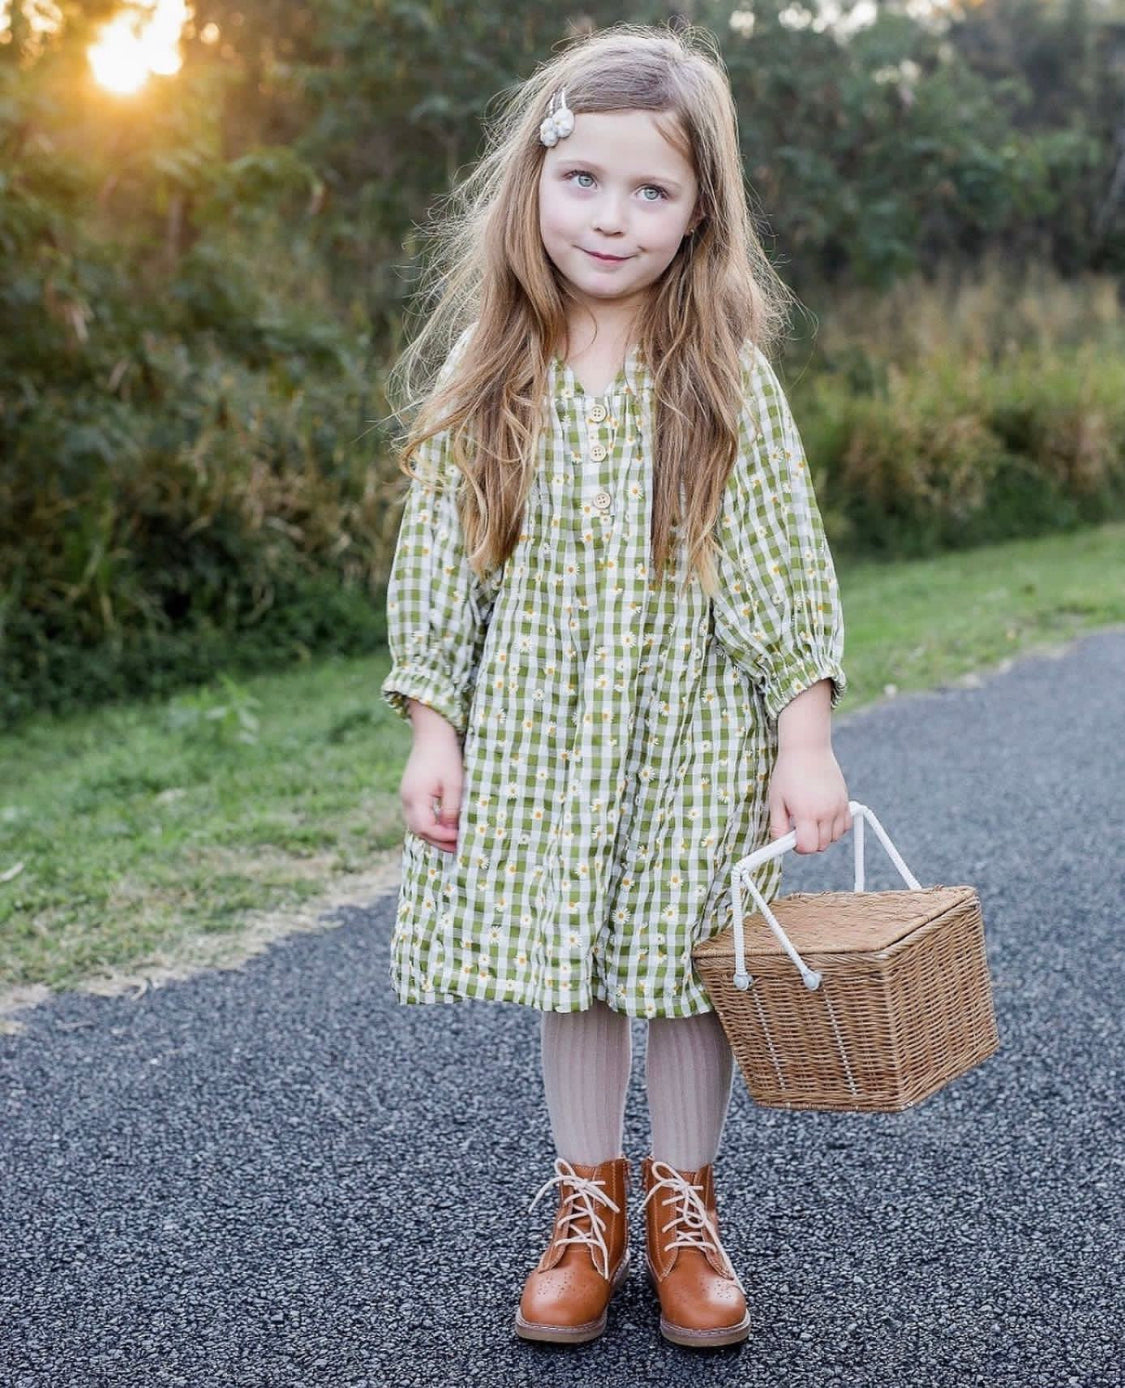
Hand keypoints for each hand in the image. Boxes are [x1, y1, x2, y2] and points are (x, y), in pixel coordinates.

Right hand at [400, 710, 463, 853]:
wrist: (432, 733)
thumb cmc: (445, 756)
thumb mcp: (454, 784)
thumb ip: (451, 809)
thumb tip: (452, 832)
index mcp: (415, 797)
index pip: (426, 828)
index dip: (444, 837)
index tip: (461, 840)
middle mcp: (406, 798)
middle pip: (418, 830)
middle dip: (438, 841)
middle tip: (458, 848)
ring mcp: (406, 795)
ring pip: (416, 824)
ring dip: (433, 834)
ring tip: (453, 840)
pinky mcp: (411, 791)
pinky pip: (417, 814)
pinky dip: (430, 823)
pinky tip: (445, 825)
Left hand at [768, 745, 850, 853]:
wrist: (807, 749)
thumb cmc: (788, 772)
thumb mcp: (776, 800)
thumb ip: (778, 826)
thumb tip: (780, 844)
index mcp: (807, 812)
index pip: (808, 847)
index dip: (798, 848)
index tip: (791, 839)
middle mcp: (826, 811)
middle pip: (822, 845)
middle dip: (809, 842)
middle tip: (798, 827)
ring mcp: (838, 806)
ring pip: (835, 837)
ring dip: (823, 835)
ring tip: (811, 820)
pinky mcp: (845, 801)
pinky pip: (845, 825)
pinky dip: (836, 827)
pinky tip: (824, 817)